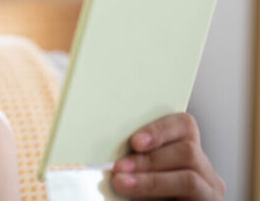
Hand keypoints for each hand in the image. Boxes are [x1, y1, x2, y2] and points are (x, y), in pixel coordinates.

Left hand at [110, 112, 225, 199]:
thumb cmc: (142, 196)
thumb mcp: (139, 174)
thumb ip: (133, 163)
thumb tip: (110, 156)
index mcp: (189, 154)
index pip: (184, 126)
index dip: (159, 130)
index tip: (134, 142)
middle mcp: (206, 173)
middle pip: (188, 151)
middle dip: (149, 160)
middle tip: (119, 169)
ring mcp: (210, 195)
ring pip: (190, 178)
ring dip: (152, 180)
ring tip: (123, 185)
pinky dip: (156, 198)